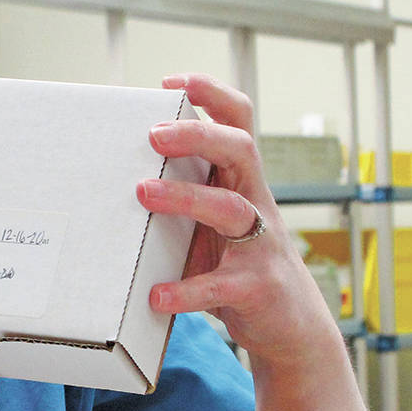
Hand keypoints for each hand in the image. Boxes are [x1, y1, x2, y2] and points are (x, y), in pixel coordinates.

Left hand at [137, 72, 366, 410]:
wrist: (291, 327)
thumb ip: (184, 198)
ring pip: (230, 209)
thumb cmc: (239, 267)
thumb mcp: (213, 226)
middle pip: (240, 151)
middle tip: (153, 135)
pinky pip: (221, 284)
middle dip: (199, 135)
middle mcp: (257, 205)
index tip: (170, 82)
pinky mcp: (257, 288)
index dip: (211, 94)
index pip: (238, 122)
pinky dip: (186, 290)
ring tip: (142, 194)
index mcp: (243, 183)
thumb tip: (120, 174)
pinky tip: (157, 296)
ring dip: (185, 197)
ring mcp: (261, 246)